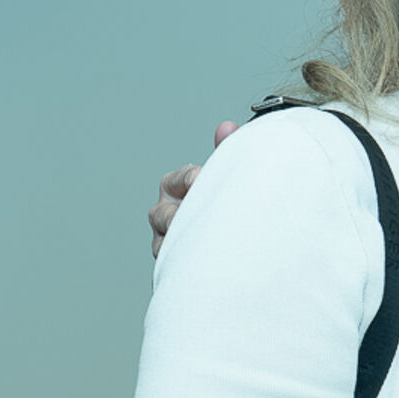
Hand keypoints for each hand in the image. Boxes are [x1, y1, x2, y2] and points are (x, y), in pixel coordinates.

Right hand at [148, 120, 237, 257]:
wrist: (237, 249)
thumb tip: (226, 127)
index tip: (199, 178)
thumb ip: (226, 152)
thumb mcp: (225, 177)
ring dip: (183, 240)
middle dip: (179, 213)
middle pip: (161, 215)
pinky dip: (188, 265)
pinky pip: (175, 269)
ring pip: (164, 245)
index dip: (186, 179)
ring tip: (204, 240)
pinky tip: (208, 262)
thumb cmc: (225, 205)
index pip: (172, 182)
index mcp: (175, 191)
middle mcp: (166, 219)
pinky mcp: (176, 269)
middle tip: (199, 212)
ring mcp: (167, 245)